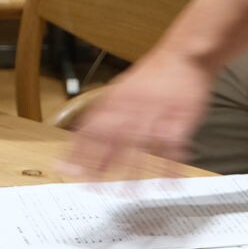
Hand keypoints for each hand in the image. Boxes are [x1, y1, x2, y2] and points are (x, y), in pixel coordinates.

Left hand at [60, 49, 215, 180]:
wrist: (182, 55)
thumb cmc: (151, 76)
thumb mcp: (121, 89)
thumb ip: (107, 112)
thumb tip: (86, 136)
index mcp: (115, 99)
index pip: (90, 127)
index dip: (77, 149)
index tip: (66, 167)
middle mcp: (131, 107)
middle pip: (110, 139)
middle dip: (98, 163)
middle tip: (89, 186)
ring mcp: (155, 114)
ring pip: (139, 146)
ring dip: (131, 171)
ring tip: (124, 194)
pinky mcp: (179, 120)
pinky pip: (173, 147)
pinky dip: (169, 167)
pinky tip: (166, 184)